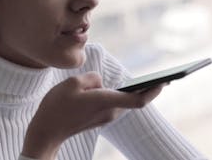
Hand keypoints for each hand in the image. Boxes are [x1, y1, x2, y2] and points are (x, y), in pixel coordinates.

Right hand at [21, 72, 163, 158]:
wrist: (46, 131)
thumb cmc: (57, 106)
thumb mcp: (73, 82)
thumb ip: (93, 78)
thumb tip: (101, 83)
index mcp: (106, 101)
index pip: (137, 98)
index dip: (153, 90)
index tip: (165, 81)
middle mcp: (110, 112)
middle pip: (133, 99)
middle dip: (148, 89)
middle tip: (165, 78)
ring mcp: (105, 117)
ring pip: (122, 100)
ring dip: (132, 92)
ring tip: (148, 81)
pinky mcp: (99, 119)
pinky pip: (112, 103)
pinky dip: (118, 96)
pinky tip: (121, 89)